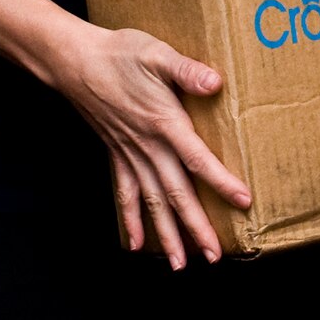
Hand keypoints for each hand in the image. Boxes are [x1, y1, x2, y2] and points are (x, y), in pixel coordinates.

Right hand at [53, 24, 251, 269]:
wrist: (76, 62)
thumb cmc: (121, 54)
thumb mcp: (157, 54)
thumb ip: (186, 70)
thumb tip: (214, 81)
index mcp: (164, 123)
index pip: (197, 159)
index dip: (221, 182)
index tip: (243, 202)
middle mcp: (148, 146)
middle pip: (175, 193)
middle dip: (195, 226)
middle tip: (213, 256)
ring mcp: (130, 154)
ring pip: (151, 202)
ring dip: (166, 234)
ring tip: (180, 265)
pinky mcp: (117, 154)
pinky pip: (125, 194)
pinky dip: (130, 220)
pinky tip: (136, 244)